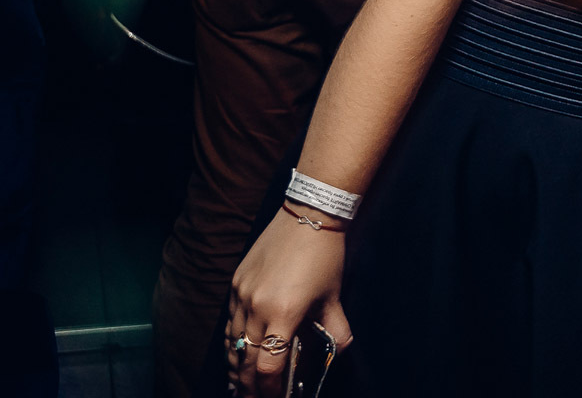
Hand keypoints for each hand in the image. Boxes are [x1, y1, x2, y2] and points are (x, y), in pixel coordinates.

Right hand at [227, 207, 351, 395]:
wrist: (308, 215)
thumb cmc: (325, 256)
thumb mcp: (334, 296)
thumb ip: (336, 329)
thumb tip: (339, 352)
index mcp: (284, 314)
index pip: (269, 366)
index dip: (270, 388)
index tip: (276, 396)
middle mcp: (257, 308)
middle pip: (245, 360)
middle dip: (248, 385)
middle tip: (253, 397)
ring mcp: (242, 295)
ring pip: (232, 343)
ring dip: (237, 366)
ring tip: (241, 383)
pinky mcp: (235, 284)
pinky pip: (230, 321)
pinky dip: (233, 341)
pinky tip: (238, 350)